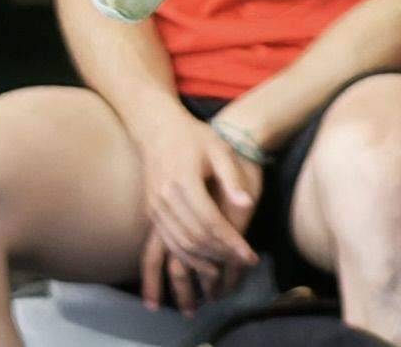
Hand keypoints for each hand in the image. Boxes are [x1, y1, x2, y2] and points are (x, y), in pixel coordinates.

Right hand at [130, 113, 259, 305]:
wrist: (158, 130)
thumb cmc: (195, 137)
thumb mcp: (219, 150)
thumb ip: (232, 178)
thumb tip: (246, 205)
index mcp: (184, 181)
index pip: (211, 222)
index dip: (231, 243)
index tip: (250, 256)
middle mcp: (165, 198)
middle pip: (195, 238)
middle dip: (222, 255)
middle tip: (244, 264)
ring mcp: (154, 208)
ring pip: (179, 246)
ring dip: (204, 262)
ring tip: (228, 270)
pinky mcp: (151, 214)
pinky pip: (168, 244)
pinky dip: (186, 258)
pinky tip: (204, 265)